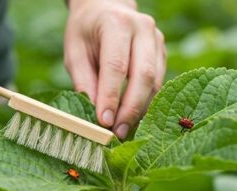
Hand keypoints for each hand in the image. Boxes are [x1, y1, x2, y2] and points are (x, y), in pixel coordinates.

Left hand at [64, 0, 165, 138]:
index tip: (104, 121)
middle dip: (131, 108)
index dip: (111, 96)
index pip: (116, 65)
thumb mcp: (74, 53)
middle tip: (117, 132)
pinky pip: (159, 82)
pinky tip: (134, 119)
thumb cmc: (85, 33)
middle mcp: (143, 29)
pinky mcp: (162, 52)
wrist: (105, 10)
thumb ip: (84, 81)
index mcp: (116, 23)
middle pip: (143, 74)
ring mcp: (157, 39)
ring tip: (124, 131)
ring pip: (156, 81)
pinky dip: (147, 103)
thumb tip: (94, 113)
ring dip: (141, 110)